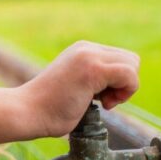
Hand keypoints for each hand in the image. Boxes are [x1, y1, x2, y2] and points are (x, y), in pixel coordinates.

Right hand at [19, 40, 139, 137]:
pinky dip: (126, 92)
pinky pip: (130, 75)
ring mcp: (89, 56)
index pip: (121, 59)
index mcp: (82, 50)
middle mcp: (86, 48)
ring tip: (102, 102)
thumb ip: (94, 81)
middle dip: (124, 84)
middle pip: (131, 60)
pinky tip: (105, 104)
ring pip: (133, 65)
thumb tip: (118, 88)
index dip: (118, 81)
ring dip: (125, 89)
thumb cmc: (49, 108)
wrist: (27, 111)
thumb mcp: (75, 85)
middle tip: (103, 100)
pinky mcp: (93, 69)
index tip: (100, 97)